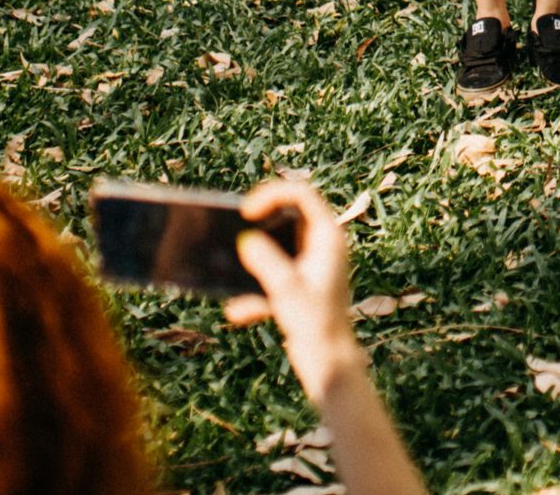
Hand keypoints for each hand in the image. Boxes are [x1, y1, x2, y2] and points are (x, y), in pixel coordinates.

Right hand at [227, 179, 359, 401]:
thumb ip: (266, 262)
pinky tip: (238, 312)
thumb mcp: (286, 290)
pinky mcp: (297, 286)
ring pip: (274, 247)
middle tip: (233, 228)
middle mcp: (321, 246)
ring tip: (230, 267)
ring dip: (251, 260)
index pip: (302, 195)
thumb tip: (246, 241)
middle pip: (286, 216)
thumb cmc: (316, 326)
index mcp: (328, 237)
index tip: (246, 212)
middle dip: (257, 224)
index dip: (272, 194)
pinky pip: (269, 277)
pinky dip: (253, 292)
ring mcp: (309, 266)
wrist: (329, 365)